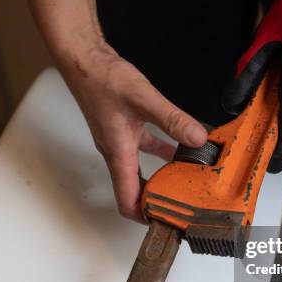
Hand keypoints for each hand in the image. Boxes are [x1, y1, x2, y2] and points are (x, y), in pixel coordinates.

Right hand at [59, 44, 207, 221]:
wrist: (83, 59)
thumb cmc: (101, 79)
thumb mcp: (143, 100)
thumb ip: (172, 120)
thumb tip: (197, 138)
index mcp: (118, 154)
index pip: (127, 200)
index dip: (143, 217)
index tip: (164, 222)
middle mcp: (116, 152)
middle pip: (135, 191)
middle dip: (156, 200)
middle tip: (180, 203)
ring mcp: (119, 141)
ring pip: (142, 170)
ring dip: (162, 176)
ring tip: (186, 178)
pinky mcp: (124, 127)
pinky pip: (145, 148)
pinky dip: (163, 151)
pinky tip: (180, 145)